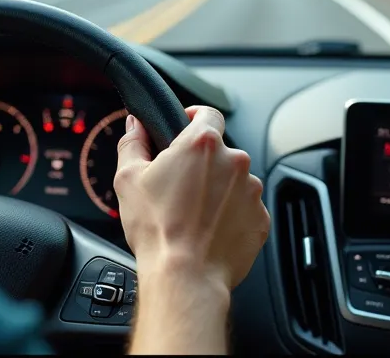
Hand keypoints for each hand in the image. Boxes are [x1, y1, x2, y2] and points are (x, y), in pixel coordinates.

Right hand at [114, 106, 269, 293]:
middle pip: (219, 152)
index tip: (186, 126)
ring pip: (233, 181)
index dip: (194, 117)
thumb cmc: (157, 229)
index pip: (208, 113)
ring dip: (217, 191)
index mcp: (203, 144)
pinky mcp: (260, 220)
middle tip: (179, 186)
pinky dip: (230, 215)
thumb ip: (132, 143)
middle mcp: (234, 162)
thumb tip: (134, 127)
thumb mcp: (128, 179)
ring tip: (193, 215)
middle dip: (201, 164)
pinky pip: (244, 209)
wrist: (185, 277)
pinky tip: (208, 230)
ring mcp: (252, 192)